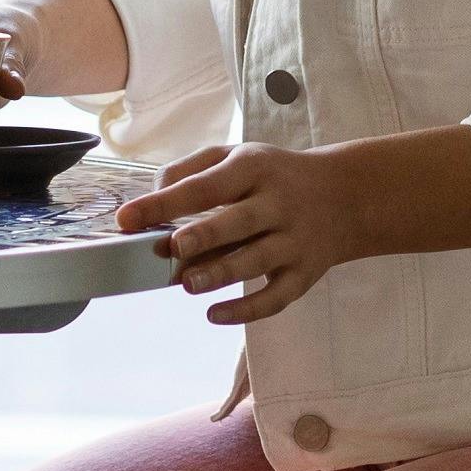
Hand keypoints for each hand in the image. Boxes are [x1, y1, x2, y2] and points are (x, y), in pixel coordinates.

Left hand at [117, 143, 381, 325]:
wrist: (345, 197)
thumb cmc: (273, 176)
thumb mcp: (237, 156)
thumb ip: (191, 169)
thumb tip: (153, 194)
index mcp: (254, 168)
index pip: (205, 186)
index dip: (164, 203)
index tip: (125, 219)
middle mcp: (277, 203)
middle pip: (239, 221)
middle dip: (205, 235)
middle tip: (172, 248)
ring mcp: (294, 241)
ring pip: (257, 261)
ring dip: (221, 273)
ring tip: (187, 284)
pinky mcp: (304, 274)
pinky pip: (276, 297)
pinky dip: (246, 310)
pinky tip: (213, 314)